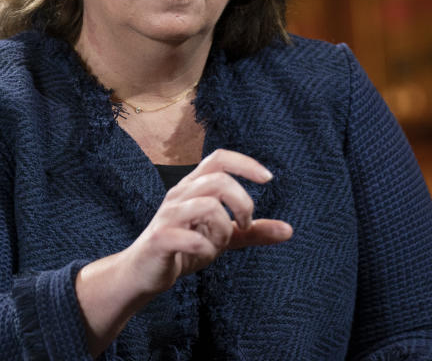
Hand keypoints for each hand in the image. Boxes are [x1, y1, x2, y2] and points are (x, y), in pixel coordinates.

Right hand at [75, 149, 291, 355]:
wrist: (142, 274)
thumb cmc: (183, 248)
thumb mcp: (222, 237)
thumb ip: (252, 232)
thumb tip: (289, 230)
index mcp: (194, 187)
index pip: (219, 158)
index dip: (245, 162)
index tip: (268, 178)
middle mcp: (179, 194)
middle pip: (218, 180)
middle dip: (242, 203)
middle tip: (245, 225)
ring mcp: (167, 215)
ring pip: (206, 206)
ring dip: (223, 228)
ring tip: (219, 244)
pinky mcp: (159, 239)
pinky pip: (188, 237)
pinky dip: (205, 247)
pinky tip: (205, 254)